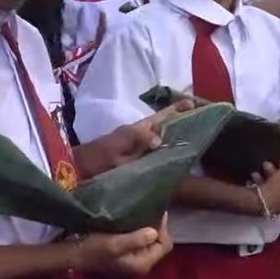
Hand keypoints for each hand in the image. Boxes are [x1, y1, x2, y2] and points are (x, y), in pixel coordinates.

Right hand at [71, 214, 173, 274]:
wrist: (74, 254)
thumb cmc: (93, 249)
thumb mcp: (114, 244)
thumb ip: (136, 239)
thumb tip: (154, 231)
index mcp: (143, 263)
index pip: (165, 244)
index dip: (162, 228)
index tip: (153, 212)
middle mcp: (142, 263)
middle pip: (160, 242)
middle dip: (156, 226)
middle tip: (147, 210)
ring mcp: (134, 258)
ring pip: (150, 239)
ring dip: (147, 226)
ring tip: (140, 212)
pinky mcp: (127, 251)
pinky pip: (141, 238)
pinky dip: (139, 228)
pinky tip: (132, 219)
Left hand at [77, 100, 196, 175]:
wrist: (74, 174)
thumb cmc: (95, 159)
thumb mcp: (115, 148)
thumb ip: (136, 141)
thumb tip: (160, 139)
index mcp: (138, 130)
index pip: (163, 117)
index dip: (178, 110)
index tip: (196, 104)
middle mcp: (140, 138)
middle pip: (166, 128)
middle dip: (184, 124)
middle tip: (205, 125)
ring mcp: (137, 152)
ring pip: (162, 142)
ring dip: (177, 141)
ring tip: (197, 144)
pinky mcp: (134, 166)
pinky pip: (156, 158)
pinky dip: (167, 157)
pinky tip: (176, 165)